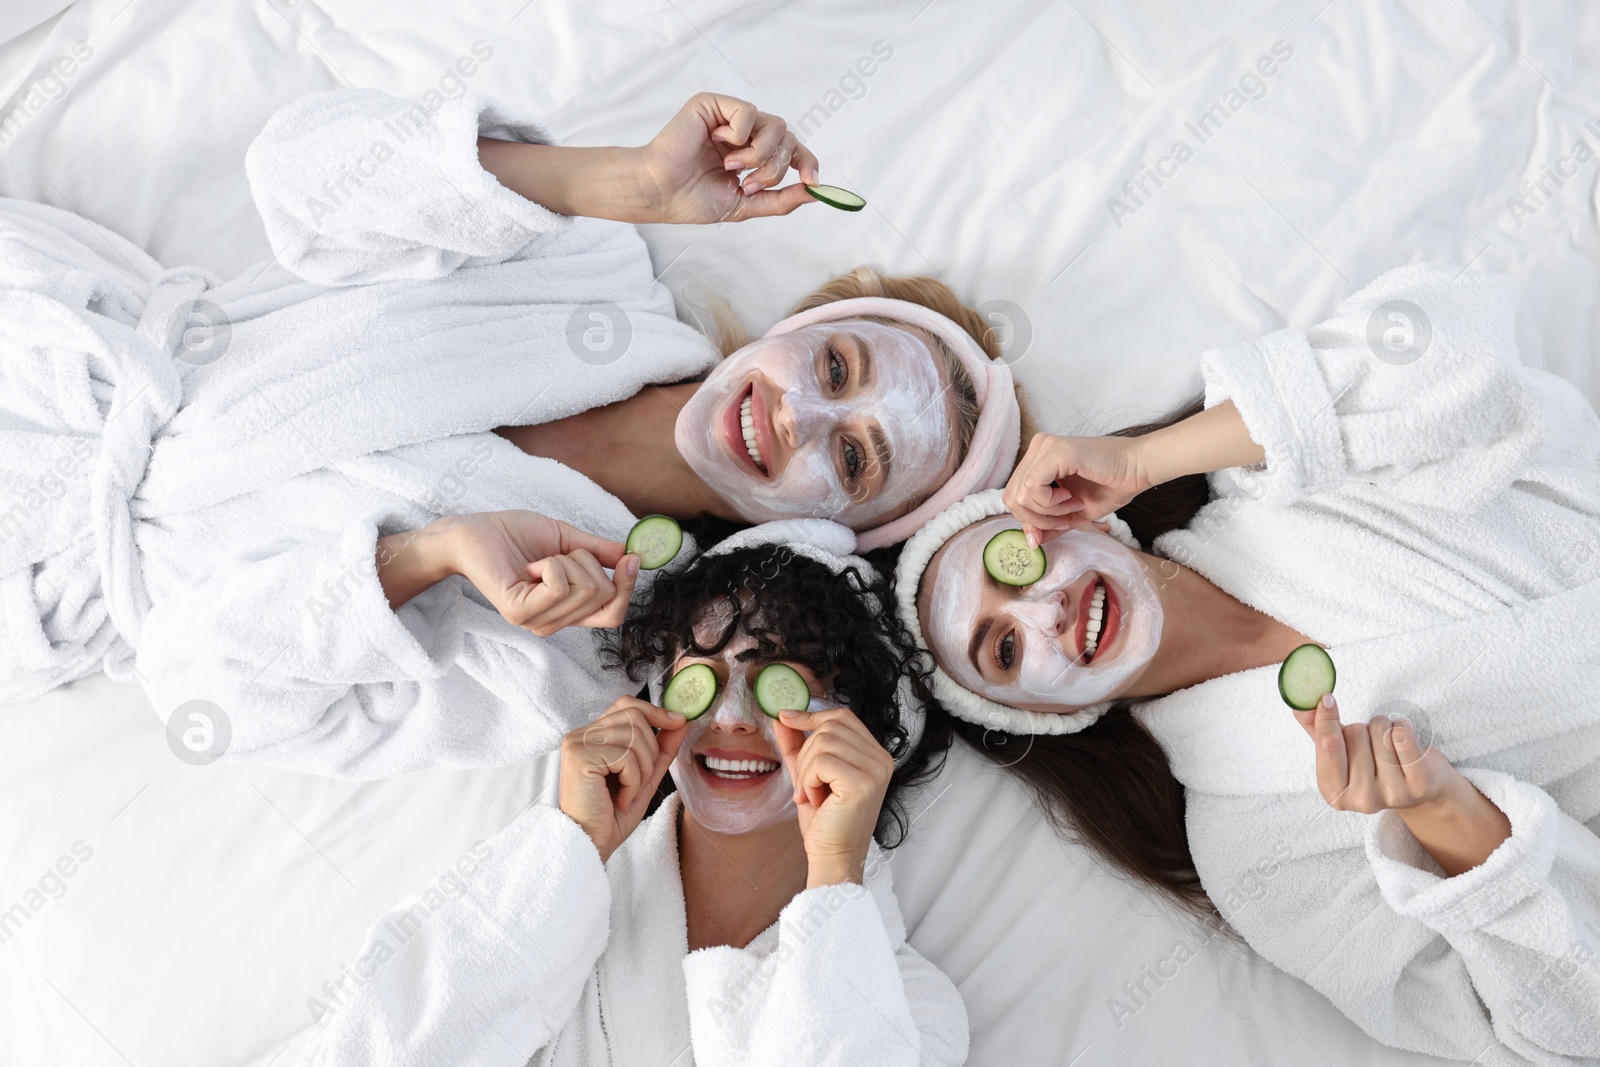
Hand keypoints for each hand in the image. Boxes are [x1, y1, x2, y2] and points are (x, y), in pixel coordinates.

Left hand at [437, 511, 638, 636]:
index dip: (627, 587)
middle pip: (604, 595)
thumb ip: (600, 552)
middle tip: (555, 555)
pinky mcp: (519, 612)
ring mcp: (536, 621)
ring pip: (585, 588)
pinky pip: (560, 585)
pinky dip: (552, 564)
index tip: (629, 558)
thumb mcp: (568, 540)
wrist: (474, 531)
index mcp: (567, 610)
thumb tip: (634, 556)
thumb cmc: (515, 535)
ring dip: (566, 559)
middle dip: (588, 561)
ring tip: (538, 560)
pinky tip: (530, 566)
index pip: (614, 614)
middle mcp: (553, 623)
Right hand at [559, 697, 687, 861]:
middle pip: (634, 717)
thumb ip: (661, 749)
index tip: (678, 722)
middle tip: (641, 782)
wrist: (592, 844)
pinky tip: (620, 799)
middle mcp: (582, 734)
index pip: (627, 704)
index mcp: (595, 735)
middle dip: (651, 751)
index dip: (654, 710)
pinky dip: (632, 782)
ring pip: (633, 736)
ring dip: (643, 771)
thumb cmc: (612, 815)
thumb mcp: (645, 777)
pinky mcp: (578, 756)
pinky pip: (625, 757)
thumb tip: (681, 722)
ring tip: (629, 793)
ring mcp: (577, 743)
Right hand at [639, 93, 820, 223]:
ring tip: (731, 166)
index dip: (807, 162)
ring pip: (775, 125)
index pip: (792, 150)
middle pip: (788, 138)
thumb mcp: (746, 205)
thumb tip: (814, 193)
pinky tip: (717, 143)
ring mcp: (730, 117)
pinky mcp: (714, 104)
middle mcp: (744, 133)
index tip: (813, 180)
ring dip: (760, 154)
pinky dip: (740, 134)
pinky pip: (748, 112)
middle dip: (776, 167)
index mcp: (751, 154)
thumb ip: (780, 200)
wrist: (661, 192)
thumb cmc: (693, 199)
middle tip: (749, 184)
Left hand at [774, 706, 894, 887]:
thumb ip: (798, 743)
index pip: (843, 716)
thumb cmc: (824, 820)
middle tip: (806, 785)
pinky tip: (816, 801)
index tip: (787, 718)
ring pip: (823, 742)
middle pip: (830, 726)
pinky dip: (808, 781)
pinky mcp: (862, 783)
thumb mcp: (808, 773)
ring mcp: (875, 770)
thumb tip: (783, 715)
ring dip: (806, 771)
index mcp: (875, 754)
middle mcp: (881, 759)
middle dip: (806, 753)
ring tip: (812, 795)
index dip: (812, 715)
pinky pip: (821, 762)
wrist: (832, 857)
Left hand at [1002, 432, 1153, 546]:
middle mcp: (1038, 447)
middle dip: (1037, 519)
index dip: (1031, 519)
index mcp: (1038, 458)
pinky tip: (1072, 498)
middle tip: (1065, 518)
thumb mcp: (1072, 513)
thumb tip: (1031, 541)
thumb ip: (1049, 524)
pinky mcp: (1055, 451)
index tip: (1058, 524)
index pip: (1013, 495)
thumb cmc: (1111, 485)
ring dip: (1047, 512)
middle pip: (1011, 497)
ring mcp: (1045, 446)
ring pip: (1019, 494)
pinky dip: (1050, 503)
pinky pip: (1032, 487)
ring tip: (1073, 505)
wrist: (1139, 469)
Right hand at [1292, 694, 1456, 812]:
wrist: (1420, 791)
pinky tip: (1405, 741)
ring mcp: (1392, 794)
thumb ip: (1316, 729)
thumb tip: (1300, 705)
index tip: (1328, 699)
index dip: (1327, 719)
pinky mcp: (1420, 784)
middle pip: (1354, 734)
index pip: (1327, 745)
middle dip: (1362, 728)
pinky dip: (1402, 726)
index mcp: (1334, 794)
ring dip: (1384, 726)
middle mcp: (1362, 800)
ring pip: (1380, 731)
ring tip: (1389, 744)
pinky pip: (1403, 735)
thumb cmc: (1374, 766)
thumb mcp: (1340, 752)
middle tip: (1370, 743)